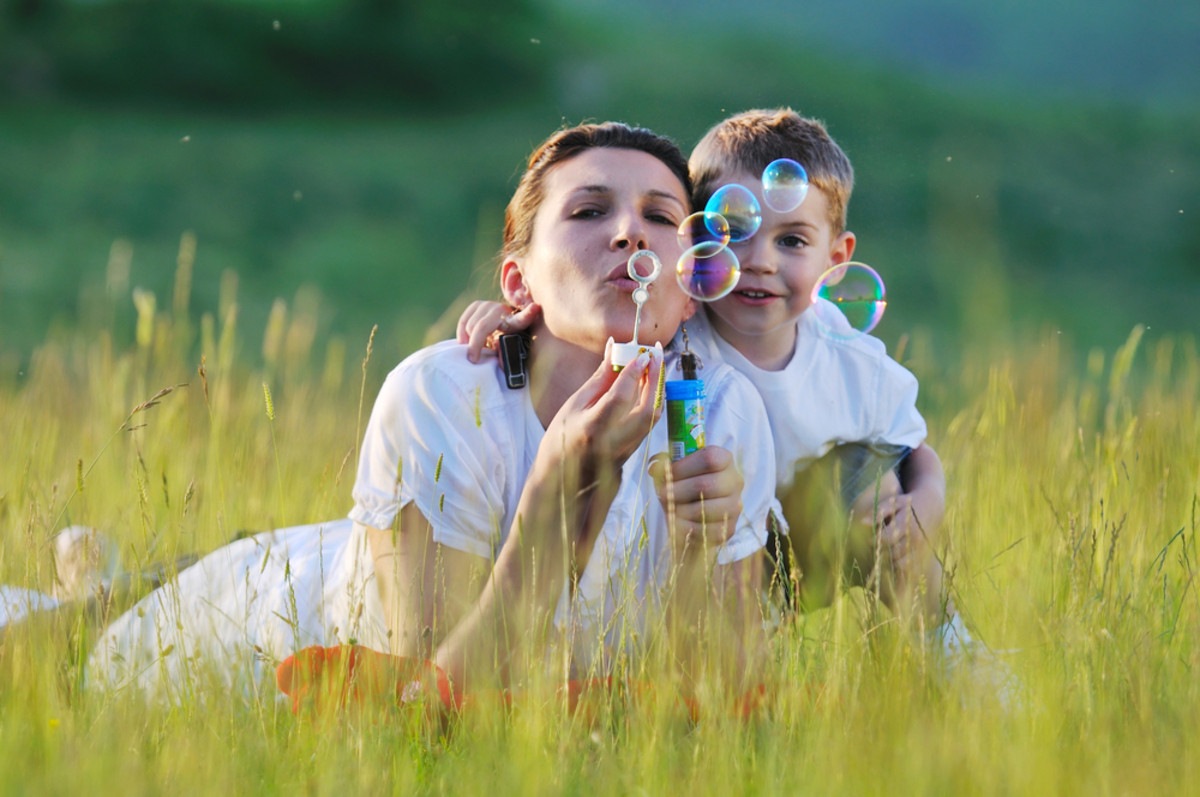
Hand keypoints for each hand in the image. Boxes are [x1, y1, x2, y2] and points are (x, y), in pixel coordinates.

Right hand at [456, 300, 540, 362]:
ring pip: (470, 324)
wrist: (501, 325)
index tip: (535, 307)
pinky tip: (464, 343)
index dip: (529, 313)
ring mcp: (488, 305)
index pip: (523, 318)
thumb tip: (501, 366)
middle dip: (474, 344)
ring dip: (468, 340)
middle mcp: (501, 309)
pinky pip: (463, 321)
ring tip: (473, 351)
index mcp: (515, 321)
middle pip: (481, 326)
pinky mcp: (476, 305)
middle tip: (473, 360)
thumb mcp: (508, 348)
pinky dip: (462, 334)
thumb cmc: (506, 340)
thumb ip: (506, 355)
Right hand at [542, 340, 664, 473]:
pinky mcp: (632, 452)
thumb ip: (599, 379)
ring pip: (653, 416)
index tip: (641, 354)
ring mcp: (626, 450)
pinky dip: (652, 400)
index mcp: (593, 428)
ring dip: (656, 388)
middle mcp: (614, 442)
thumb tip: (614, 351)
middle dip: (655, 378)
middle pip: (647, 409)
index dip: (634, 373)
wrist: (559, 478)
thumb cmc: (561, 438)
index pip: (620, 397)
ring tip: (651, 366)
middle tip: (654, 355)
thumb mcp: (574, 405)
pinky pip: (649, 422)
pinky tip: (646, 385)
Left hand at [649, 446, 743, 559]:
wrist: (694, 515)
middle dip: (677, 490)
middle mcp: (734, 481)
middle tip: (662, 493)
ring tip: (669, 507)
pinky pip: (702, 530)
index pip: (710, 458)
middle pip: (704, 485)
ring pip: (702, 510)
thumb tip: (654, 467)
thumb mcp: (674, 470)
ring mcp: (734, 506)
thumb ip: (664, 465)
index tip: (668, 473)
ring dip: (679, 510)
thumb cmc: (684, 485)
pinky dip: (684, 527)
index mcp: (724, 460)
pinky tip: (677, 521)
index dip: (684, 466)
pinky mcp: (728, 528)